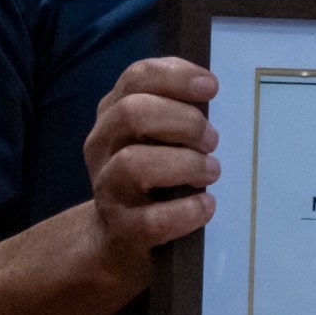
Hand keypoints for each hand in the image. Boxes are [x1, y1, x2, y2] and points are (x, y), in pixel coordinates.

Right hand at [83, 56, 219, 274]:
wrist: (116, 238)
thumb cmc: (151, 175)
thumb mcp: (157, 137)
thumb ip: (177, 112)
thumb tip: (212, 92)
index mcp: (113, 113)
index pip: (136, 78)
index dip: (175, 76)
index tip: (212, 87)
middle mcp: (102, 145)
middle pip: (131, 113)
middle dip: (182, 121)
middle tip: (212, 140)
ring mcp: (107, 188)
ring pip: (134, 163)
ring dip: (184, 164)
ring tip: (211, 171)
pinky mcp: (121, 229)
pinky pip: (152, 219)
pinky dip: (186, 211)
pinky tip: (206, 206)